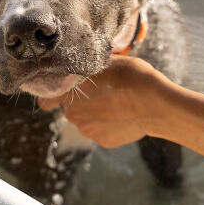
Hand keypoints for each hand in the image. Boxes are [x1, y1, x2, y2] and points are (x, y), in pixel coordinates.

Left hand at [38, 56, 164, 147]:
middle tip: (102, 89)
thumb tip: (82, 63)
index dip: (53, 94)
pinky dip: (108, 124)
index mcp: (69, 95)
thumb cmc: (132, 78)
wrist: (156, 105)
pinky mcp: (104, 142)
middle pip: (70, 107)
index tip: (62, 90)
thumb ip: (88, 66)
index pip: (47, 99)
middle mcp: (73, 116)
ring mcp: (89, 132)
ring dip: (95, 112)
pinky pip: (101, 131)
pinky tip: (123, 114)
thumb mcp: (107, 63)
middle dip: (82, 99)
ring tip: (115, 102)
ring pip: (86, 120)